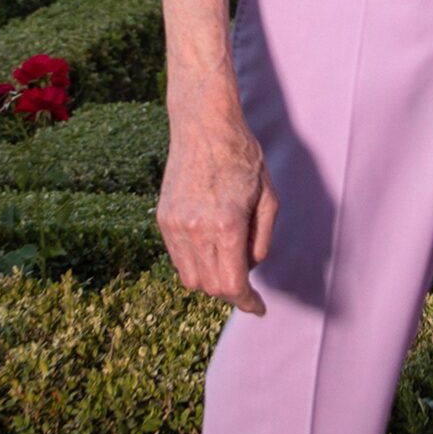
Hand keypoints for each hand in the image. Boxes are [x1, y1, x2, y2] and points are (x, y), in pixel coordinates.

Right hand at [156, 103, 276, 311]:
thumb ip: (263, 240)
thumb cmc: (243, 157)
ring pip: (191, 279)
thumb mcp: (269, 198)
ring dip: (212, 281)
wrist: (204, 126)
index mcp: (225, 225)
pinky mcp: (163, 219)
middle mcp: (195, 229)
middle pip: (211, 288)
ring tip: (229, 261)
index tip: (258, 307)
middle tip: (247, 284)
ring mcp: (174, 225)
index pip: (232, 284)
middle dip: (231, 293)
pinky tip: (212, 248)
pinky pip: (178, 259)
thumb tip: (250, 269)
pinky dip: (196, 264)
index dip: (247, 302)